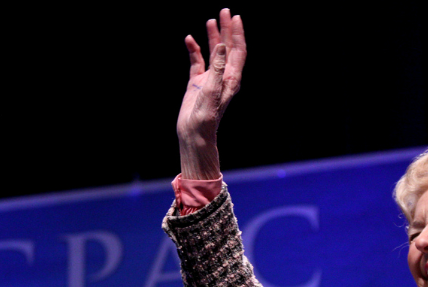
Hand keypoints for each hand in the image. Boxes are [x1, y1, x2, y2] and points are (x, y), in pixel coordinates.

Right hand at [177, 9, 245, 179]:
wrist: (194, 134)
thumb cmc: (206, 117)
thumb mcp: (212, 90)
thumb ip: (217, 67)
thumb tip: (222, 45)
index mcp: (231, 78)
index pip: (238, 51)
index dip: (237, 34)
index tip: (235, 17)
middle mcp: (223, 76)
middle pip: (227, 48)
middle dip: (227, 30)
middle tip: (224, 11)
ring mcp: (210, 79)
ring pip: (213, 53)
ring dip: (213, 37)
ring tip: (211, 20)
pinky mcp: (197, 83)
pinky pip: (196, 62)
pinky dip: (194, 50)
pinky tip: (189, 40)